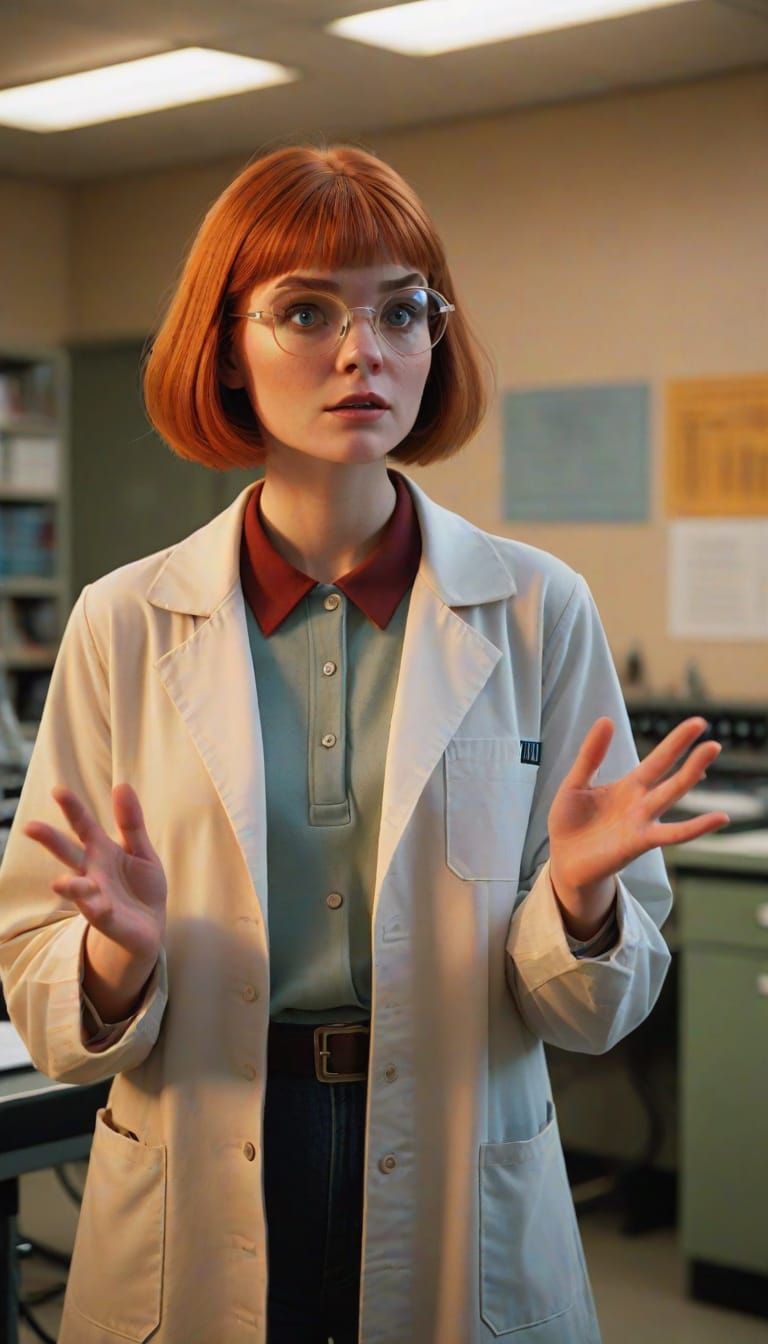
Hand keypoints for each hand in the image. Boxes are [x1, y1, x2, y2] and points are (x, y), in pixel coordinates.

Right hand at [22, 783, 166, 964]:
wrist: (150, 926)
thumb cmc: (141, 885)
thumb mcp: (141, 850)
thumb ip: (131, 822)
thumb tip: (122, 785)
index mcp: (101, 851)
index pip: (83, 826)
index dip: (72, 808)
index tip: (58, 790)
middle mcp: (92, 872)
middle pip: (69, 853)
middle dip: (51, 841)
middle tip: (30, 827)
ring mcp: (97, 896)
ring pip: (78, 889)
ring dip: (70, 885)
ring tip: (60, 884)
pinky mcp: (108, 919)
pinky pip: (100, 914)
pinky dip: (98, 909)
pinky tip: (98, 905)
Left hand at [548, 715, 729, 899]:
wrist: (562, 860)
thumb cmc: (570, 823)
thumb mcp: (575, 783)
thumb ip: (591, 755)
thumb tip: (606, 719)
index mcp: (629, 786)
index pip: (658, 759)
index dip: (676, 742)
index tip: (698, 723)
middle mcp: (642, 802)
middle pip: (670, 773)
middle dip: (691, 755)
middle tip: (712, 737)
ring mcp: (643, 821)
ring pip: (672, 793)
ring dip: (691, 773)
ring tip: (711, 752)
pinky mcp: (639, 841)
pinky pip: (673, 833)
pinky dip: (696, 827)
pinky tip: (720, 818)